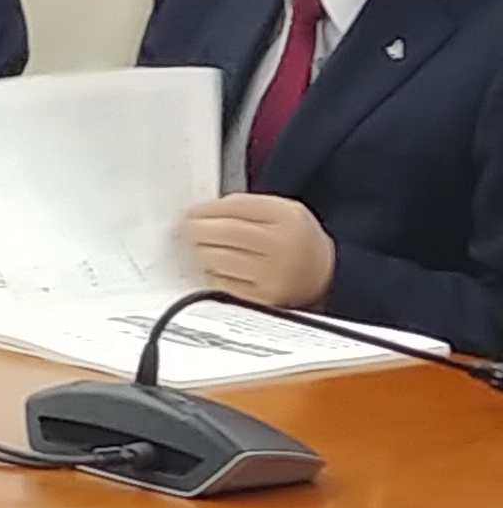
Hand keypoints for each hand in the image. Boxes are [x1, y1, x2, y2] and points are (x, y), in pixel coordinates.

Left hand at [179, 194, 337, 309]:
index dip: (206, 209)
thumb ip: (245, 207)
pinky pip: (223, 285)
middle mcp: (284, 246)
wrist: (325, 276)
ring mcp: (275, 276)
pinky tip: (209, 268)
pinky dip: (209, 274)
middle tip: (184, 229)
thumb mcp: (282, 212)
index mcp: (288, 217)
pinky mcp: (264, 300)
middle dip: (196, 229)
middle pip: (227, 233)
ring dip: (198, 251)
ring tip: (194, 247)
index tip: (189, 212)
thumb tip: (200, 212)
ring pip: (220, 259)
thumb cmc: (294, 240)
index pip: (237, 207)